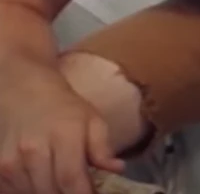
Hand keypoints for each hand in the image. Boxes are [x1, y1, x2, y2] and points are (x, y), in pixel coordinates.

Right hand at [0, 69, 122, 193]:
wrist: (22, 90)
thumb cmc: (63, 107)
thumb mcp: (92, 120)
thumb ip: (103, 148)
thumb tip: (116, 170)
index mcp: (63, 136)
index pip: (71, 180)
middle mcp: (33, 151)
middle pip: (51, 192)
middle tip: (77, 188)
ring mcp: (10, 161)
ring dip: (48, 193)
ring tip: (59, 181)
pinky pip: (13, 192)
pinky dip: (28, 190)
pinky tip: (40, 179)